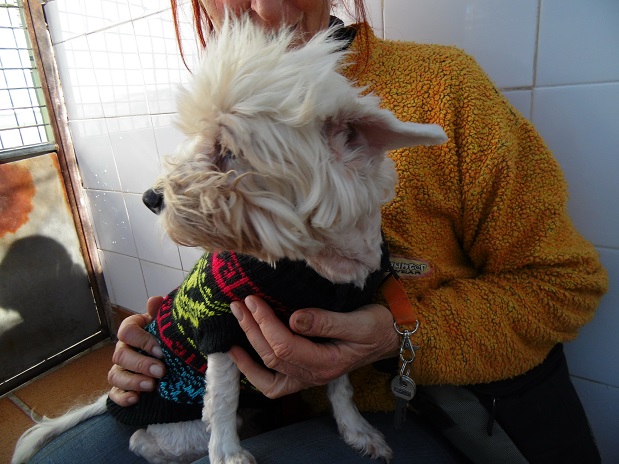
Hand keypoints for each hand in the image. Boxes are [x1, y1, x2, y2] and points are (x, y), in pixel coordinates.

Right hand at [108, 296, 165, 405]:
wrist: (176, 359)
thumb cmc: (169, 338)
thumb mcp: (168, 325)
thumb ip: (161, 313)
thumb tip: (155, 300)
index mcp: (133, 329)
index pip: (127, 331)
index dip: (142, 341)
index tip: (161, 351)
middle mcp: (124, 348)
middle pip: (120, 355)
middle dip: (141, 364)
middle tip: (161, 371)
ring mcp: (121, 368)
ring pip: (115, 375)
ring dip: (132, 381)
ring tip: (152, 386)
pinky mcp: (122, 387)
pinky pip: (114, 394)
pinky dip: (123, 397)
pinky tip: (136, 399)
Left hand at [228, 296, 399, 398]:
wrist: (390, 337)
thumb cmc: (378, 326)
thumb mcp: (359, 322)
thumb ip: (327, 322)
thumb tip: (294, 318)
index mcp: (327, 363)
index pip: (286, 346)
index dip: (265, 324)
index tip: (253, 300)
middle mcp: (314, 375)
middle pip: (272, 357)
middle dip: (252, 329)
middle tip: (239, 304)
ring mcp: (307, 377)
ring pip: (268, 371)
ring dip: (247, 348)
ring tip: (237, 321)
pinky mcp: (304, 372)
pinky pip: (273, 382)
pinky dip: (253, 370)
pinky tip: (239, 352)